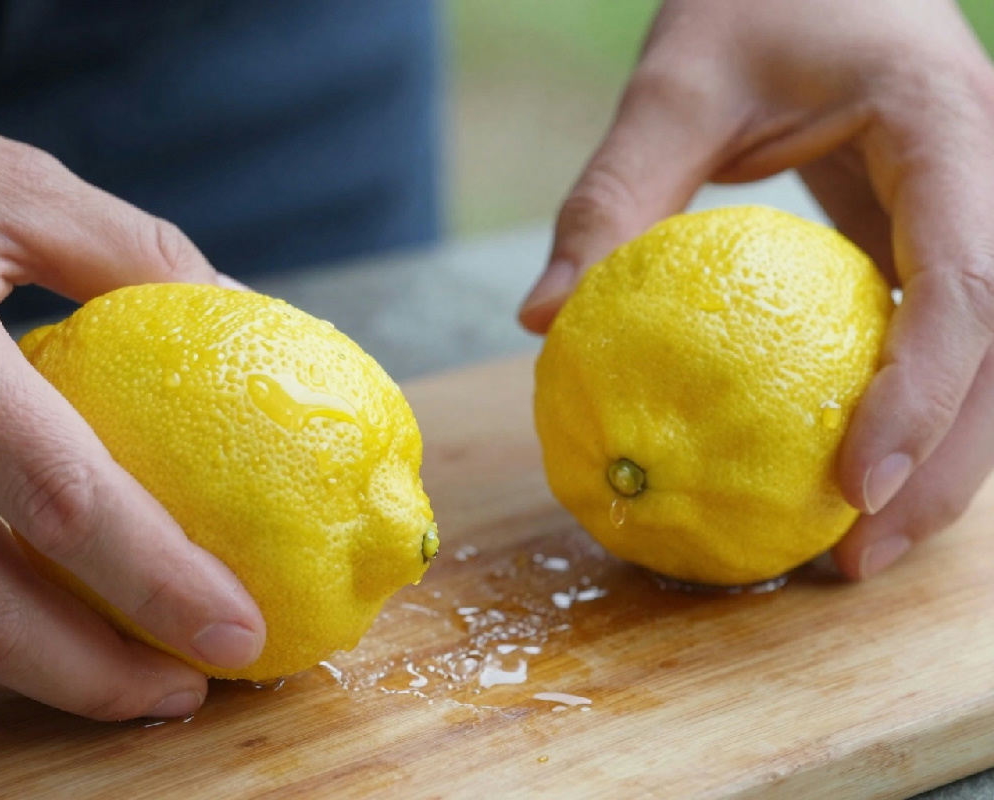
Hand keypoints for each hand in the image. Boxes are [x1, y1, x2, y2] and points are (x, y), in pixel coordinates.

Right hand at [0, 56, 263, 718]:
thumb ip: (132, 252)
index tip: (236, 629)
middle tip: (187, 691)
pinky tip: (22, 625)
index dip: (161, 583)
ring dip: (31, 676)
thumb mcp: (4, 180)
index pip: (65, 503)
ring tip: (120, 675)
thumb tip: (242, 305)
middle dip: (100, 679)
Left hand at [519, 0, 993, 578]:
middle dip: (950, 468)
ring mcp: (981, 205)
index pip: (971, 278)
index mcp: (948, 120)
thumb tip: (539, 320)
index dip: (927, 395)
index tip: (854, 486)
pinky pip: (946, 338)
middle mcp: (992, 172)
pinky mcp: (946, 234)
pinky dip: (904, 414)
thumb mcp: (672, 87)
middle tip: (853, 561)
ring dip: (938, 460)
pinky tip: (840, 471)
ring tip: (854, 548)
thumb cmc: (745, 0)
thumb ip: (612, 198)